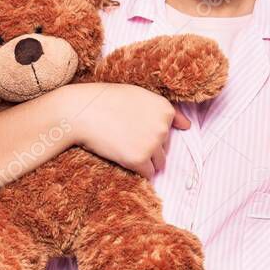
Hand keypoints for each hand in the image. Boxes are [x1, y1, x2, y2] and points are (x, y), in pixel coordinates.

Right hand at [55, 83, 190, 179]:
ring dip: (143, 158)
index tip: (133, 126)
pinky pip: (148, 173)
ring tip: (122, 144)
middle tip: (123, 133)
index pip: (169, 130)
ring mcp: (152, 144)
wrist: (81, 112)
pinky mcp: (140, 159)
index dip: (148, 130)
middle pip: (164, 147)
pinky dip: (136, 169)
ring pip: (159, 162)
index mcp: (165, 108)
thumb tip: (188, 126)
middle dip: (147, 145)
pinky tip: (121, 155)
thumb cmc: (107, 102)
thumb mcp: (140, 96)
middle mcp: (163, 126)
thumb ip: (164, 111)